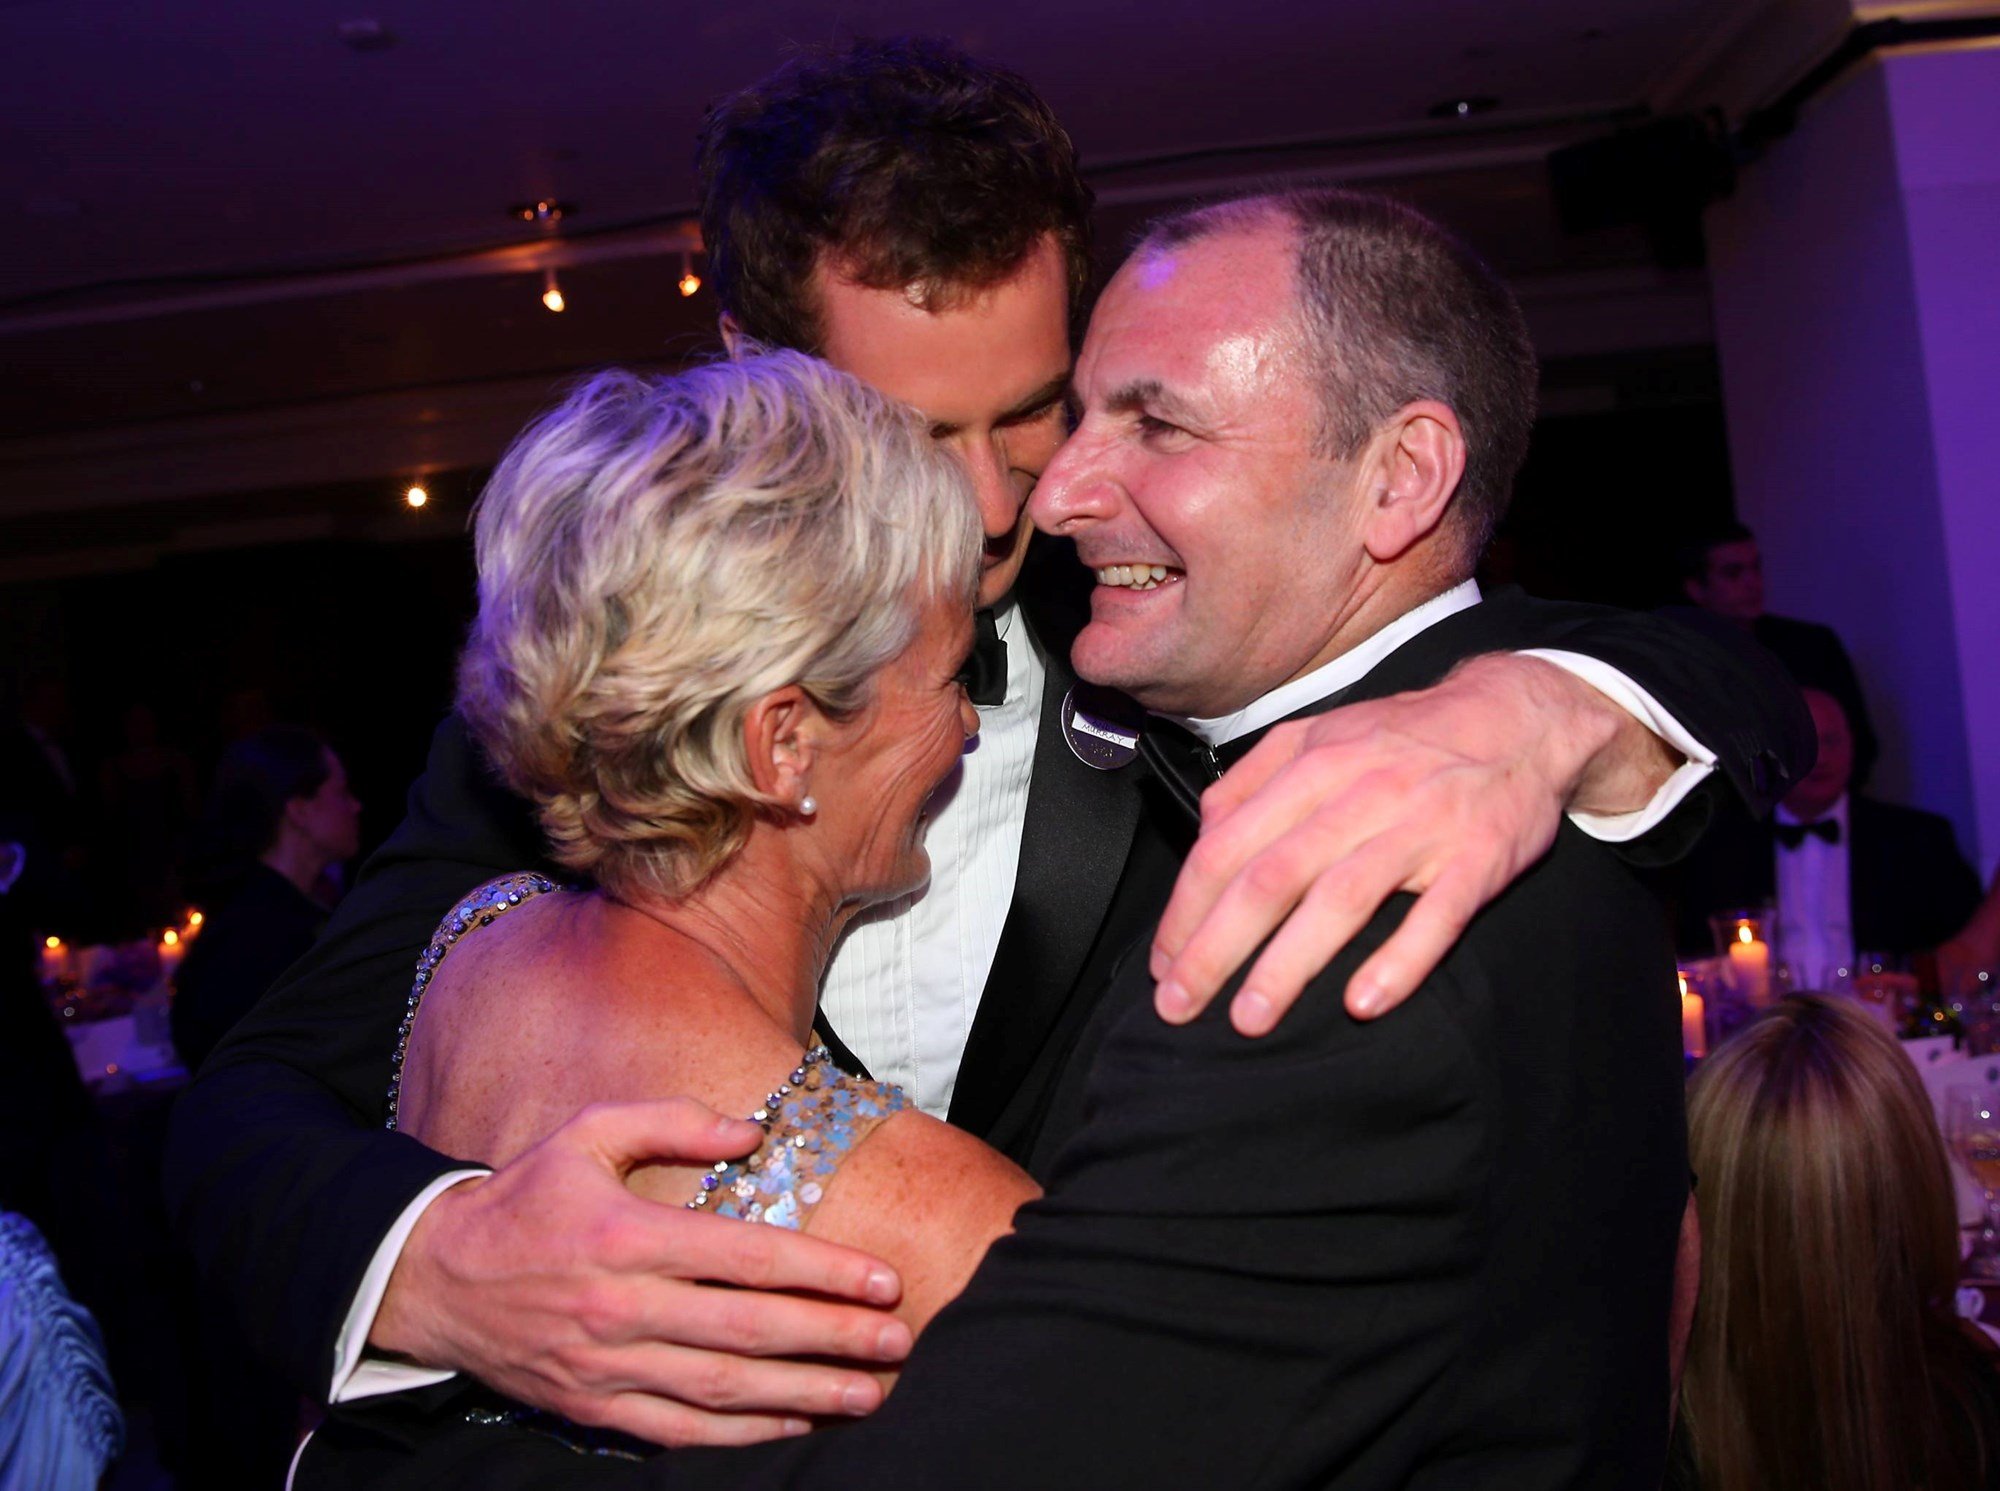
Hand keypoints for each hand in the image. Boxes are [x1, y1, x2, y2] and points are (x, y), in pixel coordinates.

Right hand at [370, 1098, 911, 1446]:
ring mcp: (609, 1364)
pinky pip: (682, 1431)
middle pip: (748, 1330)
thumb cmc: (526, 1197)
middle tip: (899, 1339)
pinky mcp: (595, 1406)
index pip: (745, 1257)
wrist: (433, 1278)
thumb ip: (672, 1121)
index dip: (821, 1270)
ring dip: (805, 1392)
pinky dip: (744, 1433)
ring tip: (869, 1392)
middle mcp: (623, 1305)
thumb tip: (752, 1131)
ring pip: (724, 1389)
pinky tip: (797, 1423)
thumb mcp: (588, 1133)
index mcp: (628, 1233)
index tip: (882, 1278)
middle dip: (833, 1337)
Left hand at [1151, 653, 1668, 1032]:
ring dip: (1289, 963)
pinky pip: (1435, 915)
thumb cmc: (1406, 737)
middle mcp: (1359, 794)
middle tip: (1180, 1004)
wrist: (1521, 716)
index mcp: (1311, 765)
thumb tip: (1204, 832)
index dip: (1186, 909)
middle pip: (1270, 878)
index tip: (1163, 962)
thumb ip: (1253, 781)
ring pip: (1341, 898)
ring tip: (1252, 1017)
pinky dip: (1399, 960)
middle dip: (1215, 947)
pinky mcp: (1477, 859)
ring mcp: (1420, 827)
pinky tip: (1363, 1002)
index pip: (1228, 845)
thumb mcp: (1320, 734)